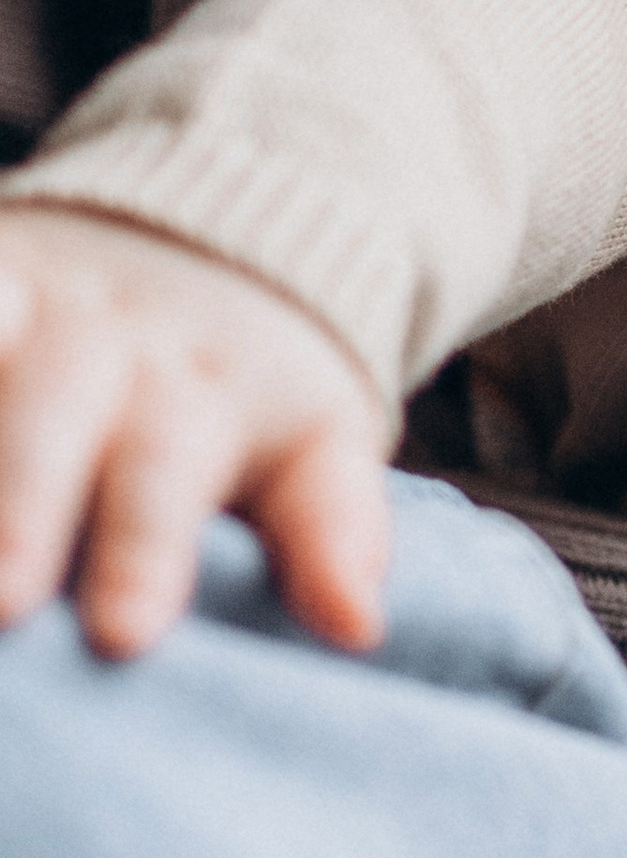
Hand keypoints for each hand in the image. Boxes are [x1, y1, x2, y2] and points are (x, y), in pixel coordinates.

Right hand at [0, 208, 389, 656]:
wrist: (202, 223)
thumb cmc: (251, 386)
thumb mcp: (319, 442)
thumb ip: (334, 531)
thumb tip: (360, 630)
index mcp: (198, 389)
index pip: (167, 476)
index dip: (143, 550)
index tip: (122, 634)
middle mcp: (95, 341)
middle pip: (46, 422)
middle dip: (15, 510)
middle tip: (0, 605)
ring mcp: (12, 306)